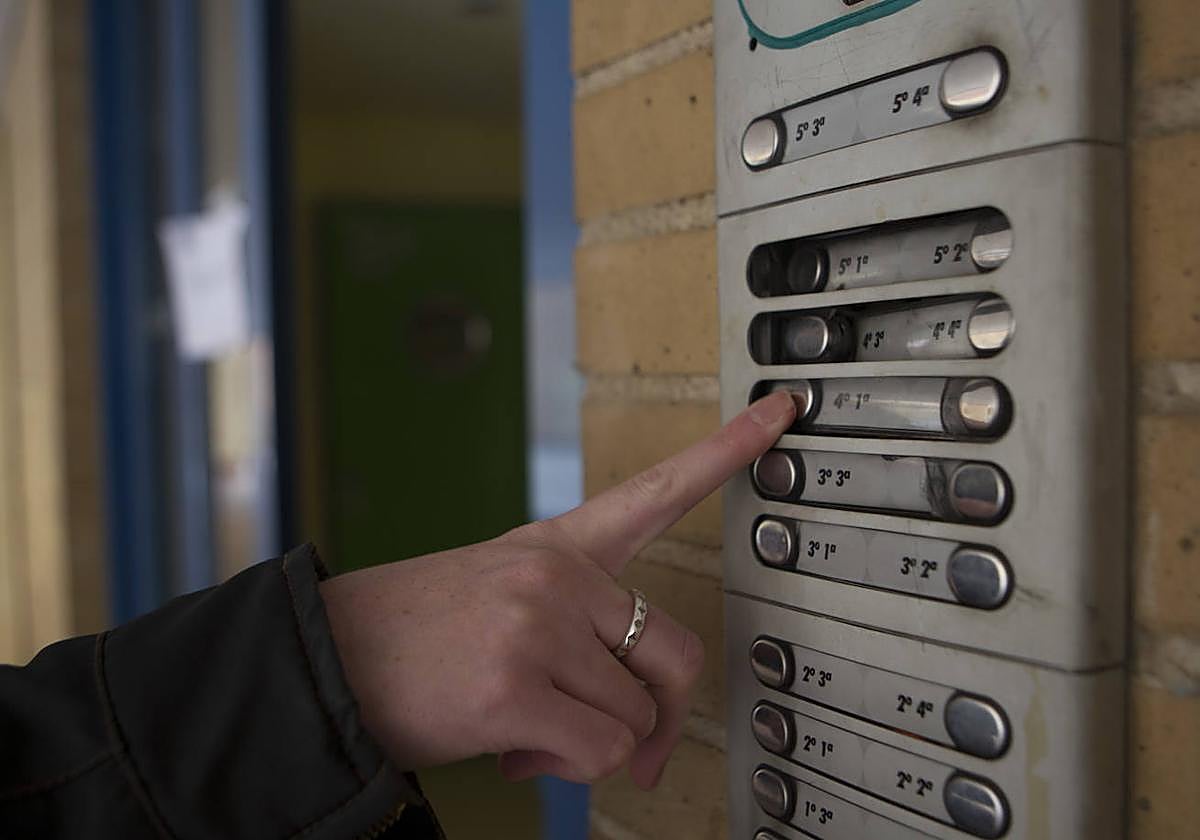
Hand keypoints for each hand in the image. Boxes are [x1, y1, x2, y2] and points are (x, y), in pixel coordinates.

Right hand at [319, 392, 795, 787]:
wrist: (328, 658)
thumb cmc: (419, 634)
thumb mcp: (504, 604)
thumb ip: (581, 641)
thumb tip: (637, 737)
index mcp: (557, 545)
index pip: (658, 488)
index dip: (730, 447)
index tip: (784, 408)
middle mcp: (556, 574)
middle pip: (677, 653)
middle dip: (658, 714)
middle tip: (628, 742)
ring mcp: (536, 625)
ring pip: (635, 717)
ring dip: (590, 743)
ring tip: (526, 725)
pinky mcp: (512, 685)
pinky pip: (598, 751)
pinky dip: (567, 768)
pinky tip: (515, 746)